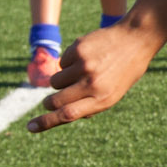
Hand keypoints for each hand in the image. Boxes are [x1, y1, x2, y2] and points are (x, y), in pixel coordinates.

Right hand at [31, 22, 161, 131]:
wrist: (137, 38)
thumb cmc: (125, 70)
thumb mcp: (115, 93)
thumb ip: (91, 104)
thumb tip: (64, 114)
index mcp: (103, 99)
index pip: (68, 115)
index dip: (46, 123)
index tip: (30, 127)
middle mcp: (93, 84)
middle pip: (55, 101)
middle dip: (49, 103)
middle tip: (50, 102)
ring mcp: (84, 66)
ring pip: (54, 81)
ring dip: (61, 80)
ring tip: (81, 72)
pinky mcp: (78, 49)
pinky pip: (61, 62)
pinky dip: (69, 62)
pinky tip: (87, 56)